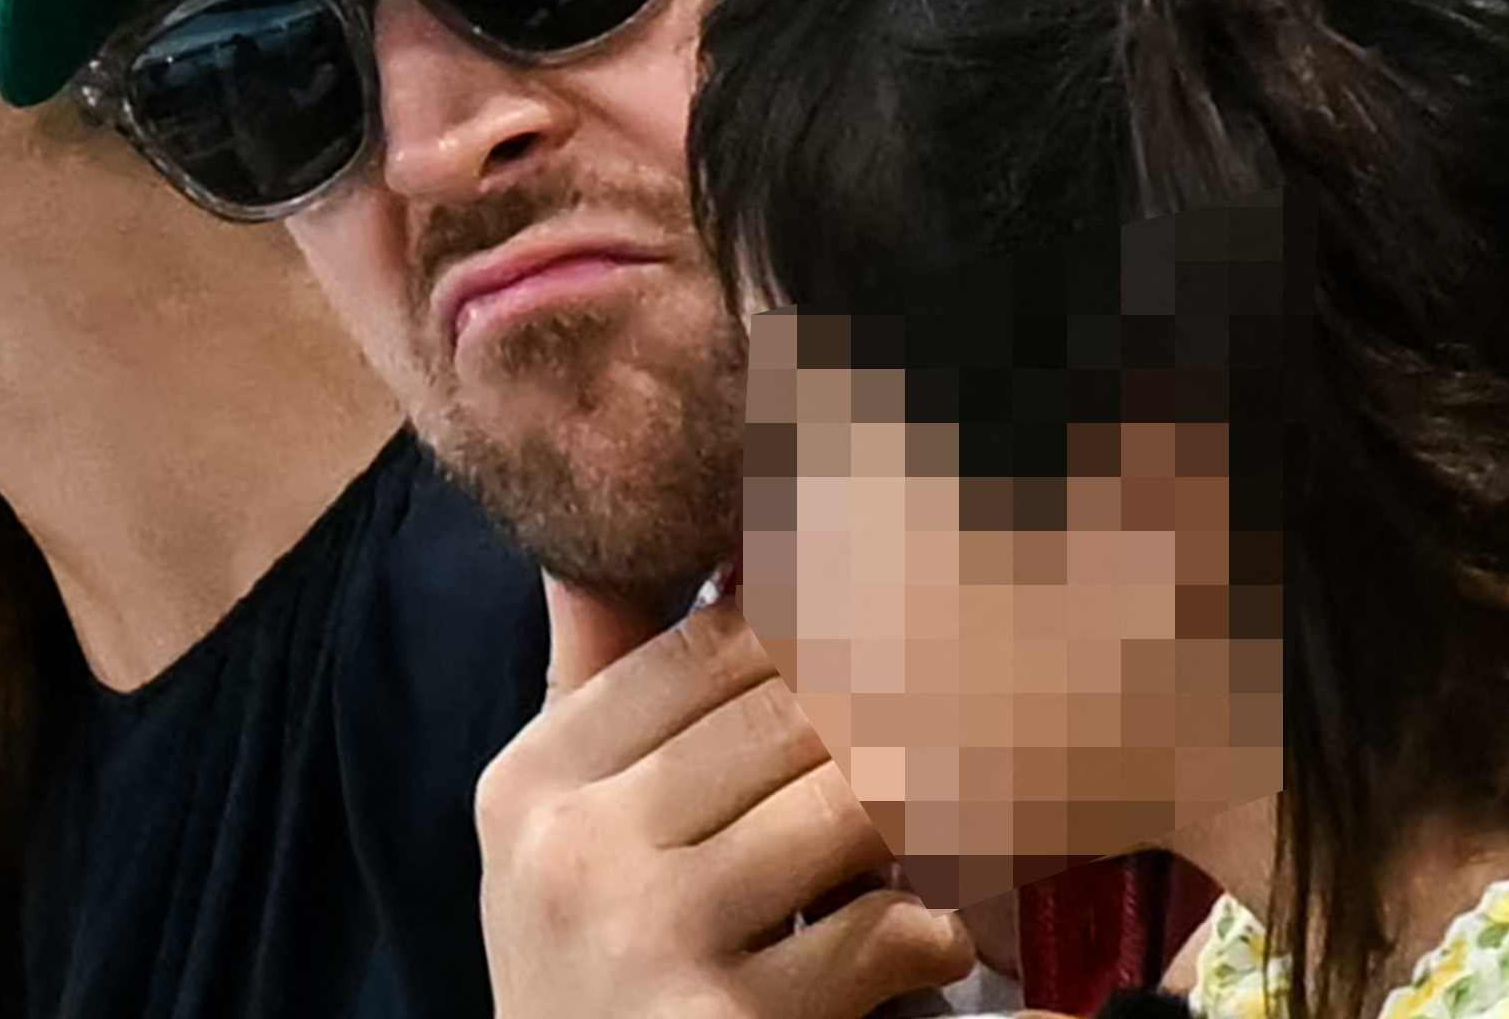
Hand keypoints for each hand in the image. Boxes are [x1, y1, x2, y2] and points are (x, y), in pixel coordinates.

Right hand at [475, 574, 972, 1018]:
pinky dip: (928, 932)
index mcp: (534, 776)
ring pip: (846, 805)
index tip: (895, 631)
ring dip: (920, 816)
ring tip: (948, 823)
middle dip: (892, 714)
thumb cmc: (586, 966)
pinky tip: (926, 941)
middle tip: (974, 711)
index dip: (820, 624)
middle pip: (790, 711)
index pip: (710, 644)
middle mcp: (577, 844)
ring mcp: (649, 932)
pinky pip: (879, 930)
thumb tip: (601, 542)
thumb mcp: (554, 830)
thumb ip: (593, 685)